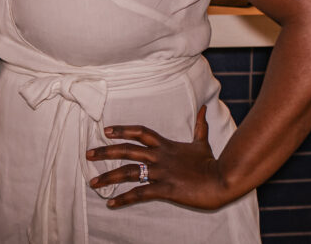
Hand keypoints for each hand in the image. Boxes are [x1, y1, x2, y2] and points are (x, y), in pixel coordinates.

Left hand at [85, 106, 230, 209]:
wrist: (223, 180)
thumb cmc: (212, 163)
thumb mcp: (202, 143)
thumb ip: (200, 126)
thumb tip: (203, 108)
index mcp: (166, 145)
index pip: (140, 132)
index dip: (122, 130)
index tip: (105, 131)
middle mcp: (160, 157)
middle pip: (127, 150)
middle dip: (105, 152)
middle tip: (87, 154)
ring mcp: (161, 173)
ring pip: (128, 172)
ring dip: (108, 177)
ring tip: (93, 183)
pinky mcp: (165, 189)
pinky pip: (139, 194)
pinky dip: (124, 199)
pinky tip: (111, 203)